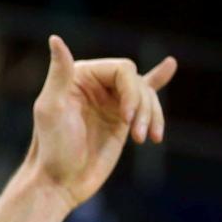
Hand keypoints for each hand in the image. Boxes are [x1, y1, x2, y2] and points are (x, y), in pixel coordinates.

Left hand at [25, 36, 174, 208]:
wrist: (59, 183)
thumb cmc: (52, 148)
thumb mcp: (52, 108)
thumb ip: (59, 73)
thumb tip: (55, 38)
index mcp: (79, 76)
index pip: (122, 69)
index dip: (132, 91)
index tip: (127, 118)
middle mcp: (95, 84)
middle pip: (137, 82)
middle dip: (143, 106)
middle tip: (137, 134)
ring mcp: (109, 102)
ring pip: (145, 96)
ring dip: (152, 116)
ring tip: (146, 138)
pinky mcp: (119, 121)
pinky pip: (144, 99)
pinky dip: (157, 86)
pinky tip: (169, 66)